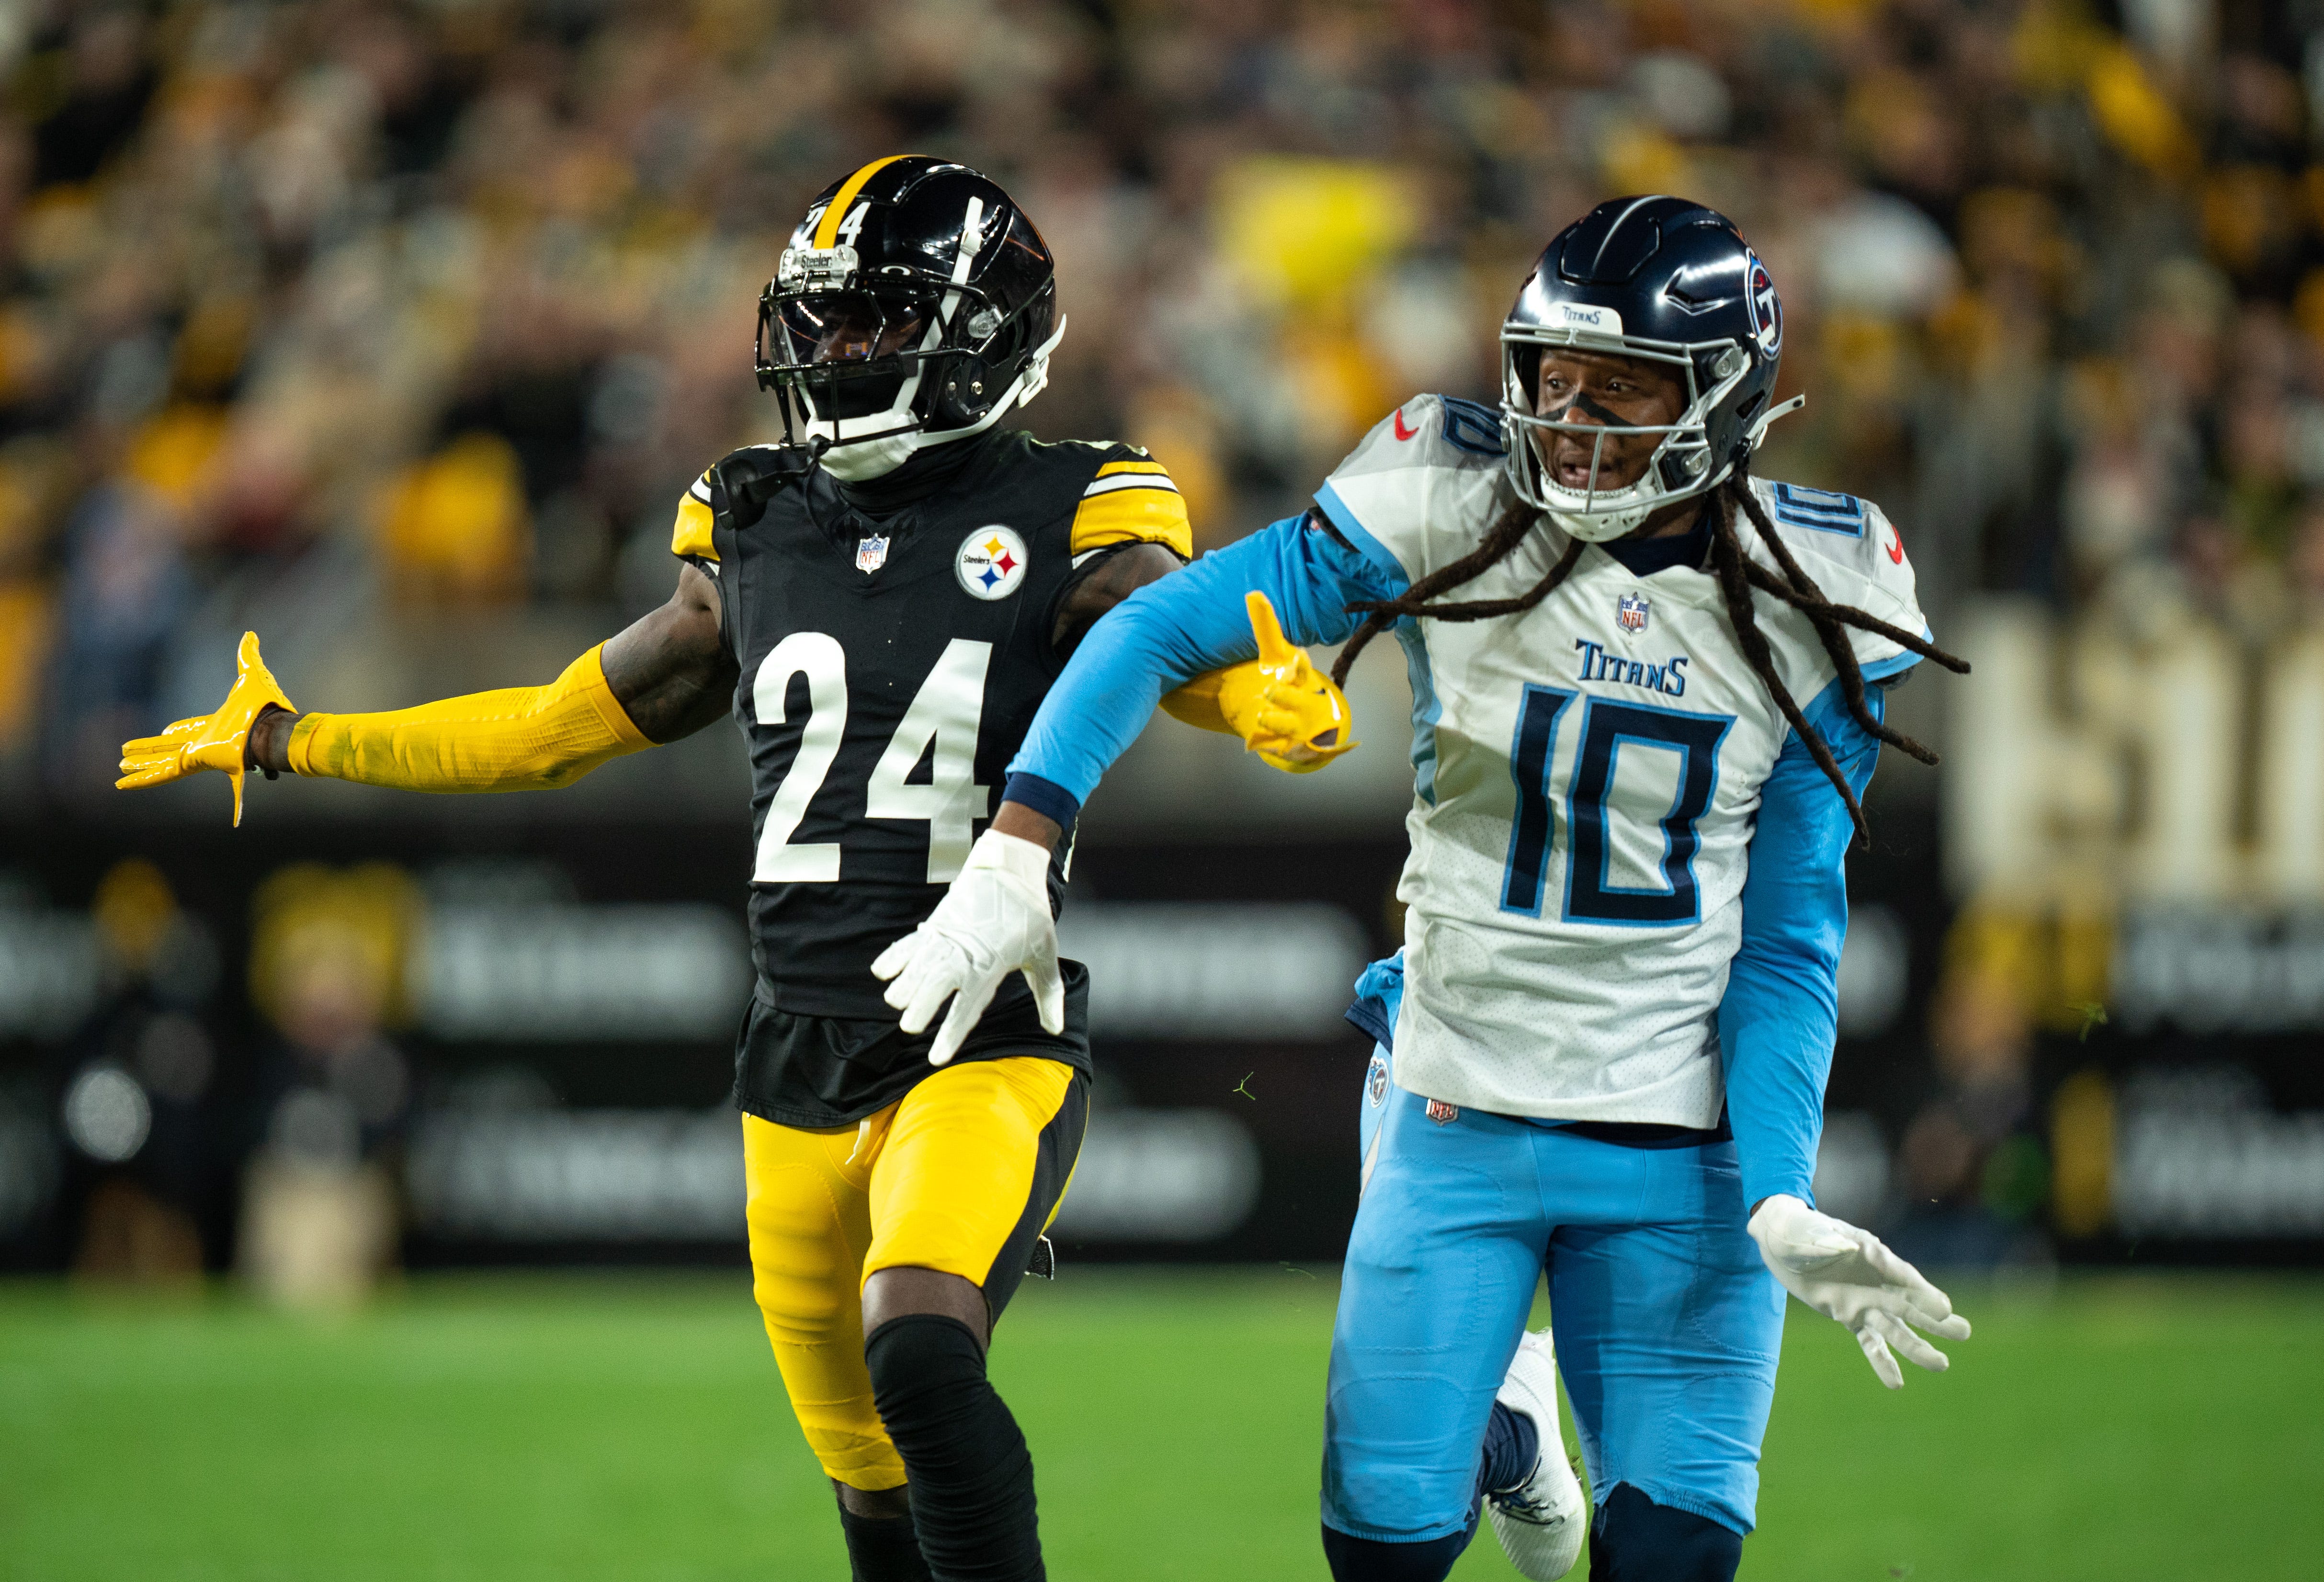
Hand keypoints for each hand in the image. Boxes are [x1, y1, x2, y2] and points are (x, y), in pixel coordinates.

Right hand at [116, 632, 295, 827]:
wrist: (270, 727)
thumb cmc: (265, 705)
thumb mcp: (251, 674)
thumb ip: (248, 655)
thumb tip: (249, 634)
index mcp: (218, 726)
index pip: (191, 729)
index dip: (178, 730)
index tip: (166, 731)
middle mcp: (206, 743)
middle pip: (170, 747)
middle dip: (150, 750)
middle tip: (130, 753)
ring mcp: (199, 755)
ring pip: (161, 762)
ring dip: (141, 766)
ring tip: (121, 769)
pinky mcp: (192, 764)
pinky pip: (162, 774)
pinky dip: (142, 779)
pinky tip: (122, 785)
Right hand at [870, 829, 1063, 1066]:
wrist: (1011, 869)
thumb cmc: (1031, 915)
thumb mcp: (1046, 954)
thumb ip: (1049, 993)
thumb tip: (1056, 1028)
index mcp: (991, 965)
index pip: (967, 1007)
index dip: (951, 1034)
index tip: (936, 1058)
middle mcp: (965, 953)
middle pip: (935, 985)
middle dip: (920, 1008)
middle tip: (910, 1027)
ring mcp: (947, 936)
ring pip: (918, 965)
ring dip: (904, 985)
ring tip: (895, 1002)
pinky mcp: (937, 922)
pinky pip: (910, 942)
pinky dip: (895, 956)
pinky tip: (881, 973)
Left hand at [1217, 592, 1356, 772]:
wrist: (1314, 724)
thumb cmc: (1293, 682)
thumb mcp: (1278, 655)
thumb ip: (1266, 627)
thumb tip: (1252, 592)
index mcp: (1302, 678)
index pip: (1302, 669)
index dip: (1300, 665)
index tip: (1299, 657)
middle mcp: (1305, 702)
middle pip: (1290, 697)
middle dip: (1280, 694)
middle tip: (1270, 691)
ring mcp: (1300, 727)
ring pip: (1282, 724)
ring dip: (1271, 719)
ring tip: (1263, 715)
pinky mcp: (1293, 747)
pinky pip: (1277, 748)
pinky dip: (1267, 746)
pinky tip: (1256, 743)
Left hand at [1747, 1193, 1970, 1388]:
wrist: (1781, 1240)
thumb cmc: (1798, 1228)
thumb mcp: (1805, 1231)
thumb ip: (1825, 1241)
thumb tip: (1851, 1249)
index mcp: (1871, 1252)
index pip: (1899, 1273)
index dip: (1919, 1289)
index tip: (1942, 1307)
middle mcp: (1875, 1279)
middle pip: (1909, 1303)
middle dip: (1935, 1318)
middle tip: (1964, 1332)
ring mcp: (1864, 1300)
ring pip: (1895, 1328)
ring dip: (1917, 1346)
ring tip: (1942, 1365)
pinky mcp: (1849, 1315)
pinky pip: (1869, 1342)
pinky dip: (1881, 1361)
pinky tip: (1897, 1384)